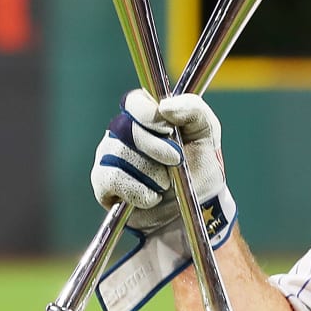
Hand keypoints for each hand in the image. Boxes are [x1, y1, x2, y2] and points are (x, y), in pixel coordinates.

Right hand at [91, 89, 233, 242]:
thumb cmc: (199, 166)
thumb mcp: (207, 133)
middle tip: (176, 161)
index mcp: (146, 114)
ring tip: (166, 183)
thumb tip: (164, 106)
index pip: (134, 101)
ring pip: (121, 154)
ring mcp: (109, 155)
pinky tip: (153, 197)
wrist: (195, 208)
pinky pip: (113, 179)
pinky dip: (140, 192)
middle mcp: (122, 131)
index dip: (149, 115)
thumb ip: (194, 110)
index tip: (170, 130)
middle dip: (156, 147)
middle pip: (125, 127)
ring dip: (153, 173)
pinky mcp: (103, 182)